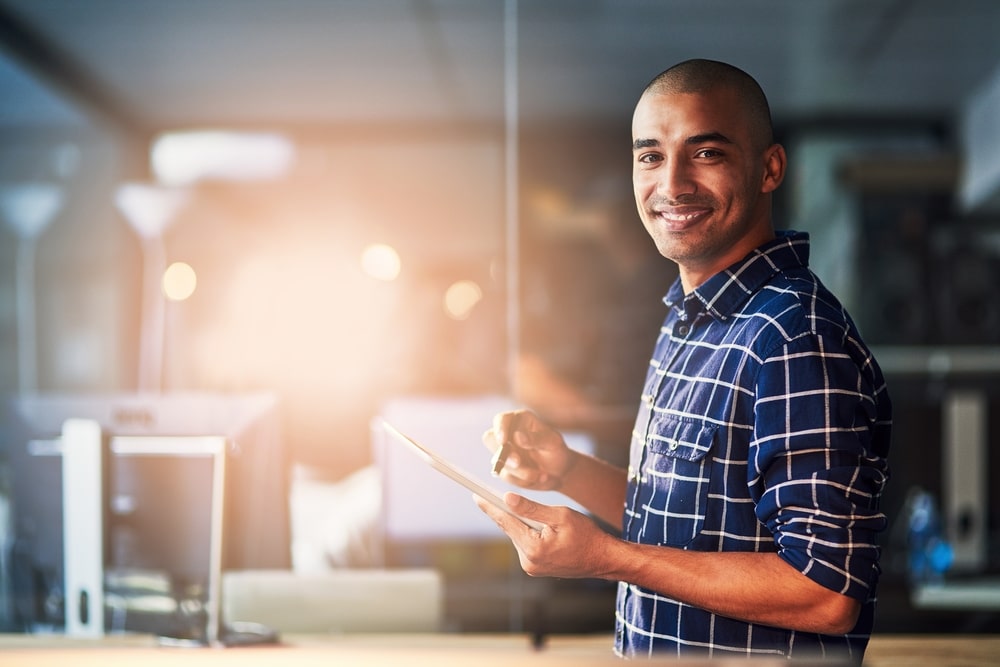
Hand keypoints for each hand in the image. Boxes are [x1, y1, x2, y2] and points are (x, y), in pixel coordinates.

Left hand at [474, 492, 613, 578]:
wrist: (602, 558)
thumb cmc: (586, 535)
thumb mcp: (560, 515)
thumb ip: (532, 508)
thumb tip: (508, 498)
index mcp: (533, 548)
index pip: (506, 522)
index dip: (490, 507)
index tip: (476, 496)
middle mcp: (528, 562)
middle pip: (511, 529)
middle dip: (509, 512)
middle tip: (500, 496)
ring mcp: (531, 567)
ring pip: (519, 536)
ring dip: (524, 524)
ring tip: (543, 518)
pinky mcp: (536, 568)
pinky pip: (526, 544)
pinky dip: (530, 533)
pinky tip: (544, 529)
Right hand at [482, 409, 575, 490]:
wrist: (560, 472)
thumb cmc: (557, 451)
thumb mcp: (552, 443)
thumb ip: (536, 438)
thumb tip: (517, 436)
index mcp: (520, 420)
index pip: (502, 419)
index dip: (499, 428)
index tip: (503, 441)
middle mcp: (509, 435)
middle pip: (490, 439)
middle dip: (503, 453)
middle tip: (518, 462)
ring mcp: (505, 453)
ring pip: (499, 461)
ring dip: (519, 471)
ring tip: (541, 474)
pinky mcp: (506, 469)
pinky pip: (507, 476)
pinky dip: (523, 480)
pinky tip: (538, 478)